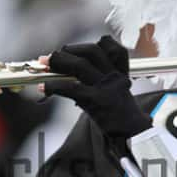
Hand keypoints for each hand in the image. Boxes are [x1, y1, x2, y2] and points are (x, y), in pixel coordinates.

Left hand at [41, 36, 151, 156]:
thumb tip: (70, 73)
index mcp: (120, 72)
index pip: (112, 47)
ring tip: (45, 64)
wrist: (132, 133)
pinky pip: (70, 88)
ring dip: (58, 62)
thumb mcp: (118, 92)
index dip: (93, 44)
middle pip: (92, 51)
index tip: (78, 49)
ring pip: (79, 65)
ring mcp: (106, 87)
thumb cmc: (121, 115)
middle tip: (54, 56)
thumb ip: (102, 80)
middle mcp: (114, 76)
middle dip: (70, 50)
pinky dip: (53, 86)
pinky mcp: (96, 100)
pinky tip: (43, 88)